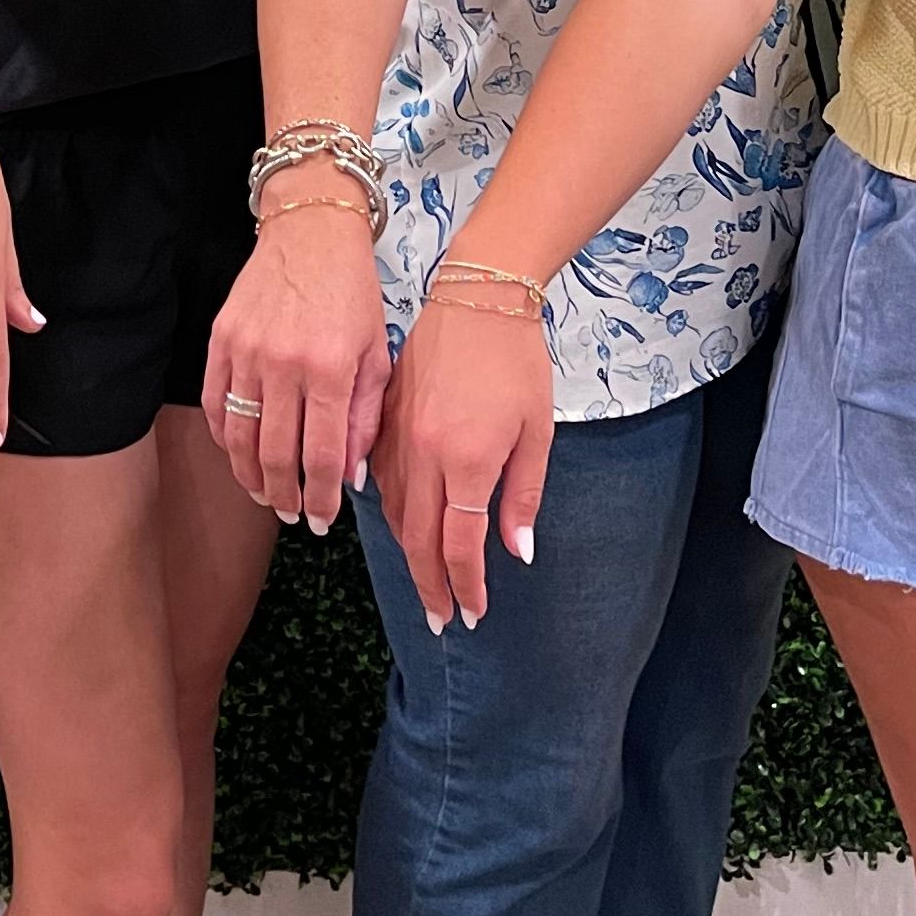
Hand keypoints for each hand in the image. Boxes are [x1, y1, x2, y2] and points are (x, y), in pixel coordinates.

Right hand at [204, 196, 388, 531]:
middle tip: (292, 515)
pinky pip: (213, 402)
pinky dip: (223, 436)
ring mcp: (246, 351)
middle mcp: (284, 364)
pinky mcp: (221, 339)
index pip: (323, 456)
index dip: (322, 498)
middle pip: (276, 455)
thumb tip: (352, 477)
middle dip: (284, 497)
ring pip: (239, 436)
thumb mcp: (376, 353)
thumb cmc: (353, 292)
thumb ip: (365, 418)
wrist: (312, 231)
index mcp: (330, 370)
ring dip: (250, 475)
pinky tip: (238, 452)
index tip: (323, 521)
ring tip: (264, 494)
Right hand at [378, 291, 553, 631]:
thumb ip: (522, 496)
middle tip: (439, 619)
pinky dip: (390, 508)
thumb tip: (516, 553)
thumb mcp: (537, 433)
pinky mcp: (384, 416)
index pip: (458, 546)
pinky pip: (378, 477)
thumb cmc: (517, 361)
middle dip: (429, 585)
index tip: (470, 615)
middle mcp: (422, 454)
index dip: (464, 586)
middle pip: (417, 539)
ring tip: (424, 580)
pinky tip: (403, 521)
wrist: (477, 296)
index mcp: (465, 460)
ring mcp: (397, 434)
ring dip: (408, 552)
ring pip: (393, 511)